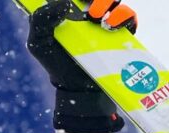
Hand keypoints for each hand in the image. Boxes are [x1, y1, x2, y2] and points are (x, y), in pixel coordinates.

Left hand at [27, 0, 136, 132]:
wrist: (78, 88)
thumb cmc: (56, 63)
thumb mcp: (39, 42)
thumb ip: (41, 19)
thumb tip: (64, 4)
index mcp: (69, 9)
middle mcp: (90, 11)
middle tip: (90, 11)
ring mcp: (107, 20)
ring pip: (115, 1)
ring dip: (109, 4)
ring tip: (101, 21)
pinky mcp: (121, 32)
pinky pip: (129, 16)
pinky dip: (124, 17)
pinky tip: (112, 27)